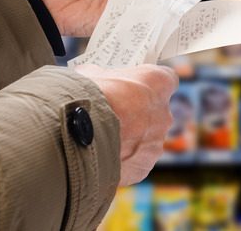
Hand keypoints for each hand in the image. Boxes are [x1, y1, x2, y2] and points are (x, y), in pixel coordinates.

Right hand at [74, 64, 177, 185]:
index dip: (150, 84)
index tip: (137, 87)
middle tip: (114, 115)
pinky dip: (122, 160)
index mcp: (157, 84)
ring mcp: (156, 143)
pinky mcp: (143, 166)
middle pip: (156, 113)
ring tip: (103, 139)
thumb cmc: (86, 97)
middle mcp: (164, 114)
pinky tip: (102, 155)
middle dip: (137, 114)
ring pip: (146, 140)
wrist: (74, 134)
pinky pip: (135, 162)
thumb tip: (96, 79)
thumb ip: (104, 77)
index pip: (167, 79)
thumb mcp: (92, 74)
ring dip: (129, 139)